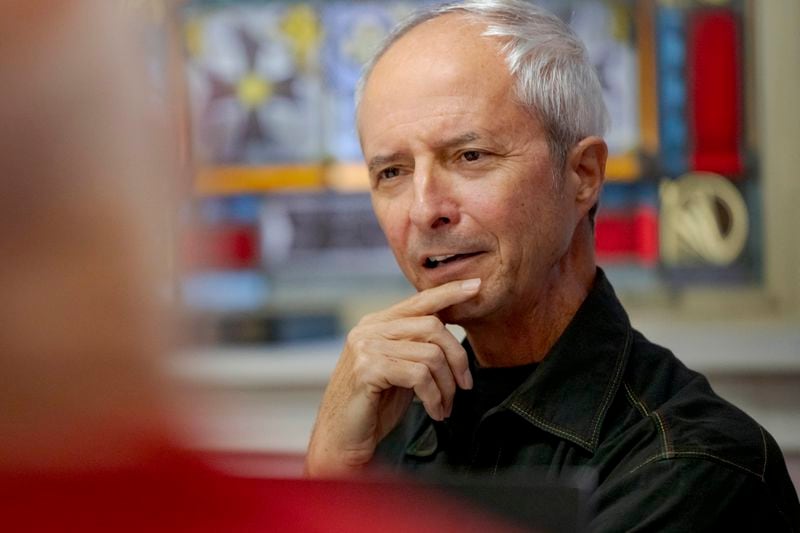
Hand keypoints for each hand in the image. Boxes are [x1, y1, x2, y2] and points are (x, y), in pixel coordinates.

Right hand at [304, 278, 479, 477]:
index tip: (476, 286)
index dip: (450, 292)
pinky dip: (434, 397)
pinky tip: (433, 411)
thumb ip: (416, 347)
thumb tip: (451, 335)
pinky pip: (419, 375)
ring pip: (430, 354)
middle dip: (458, 358)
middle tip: (464, 385)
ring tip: (443, 406)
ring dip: (446, 386)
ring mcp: (366, 347)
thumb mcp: (399, 370)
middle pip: (432, 326)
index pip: (419, 300)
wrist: (341, 440)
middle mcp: (369, 329)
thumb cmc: (372, 408)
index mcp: (377, 324)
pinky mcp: (367, 369)